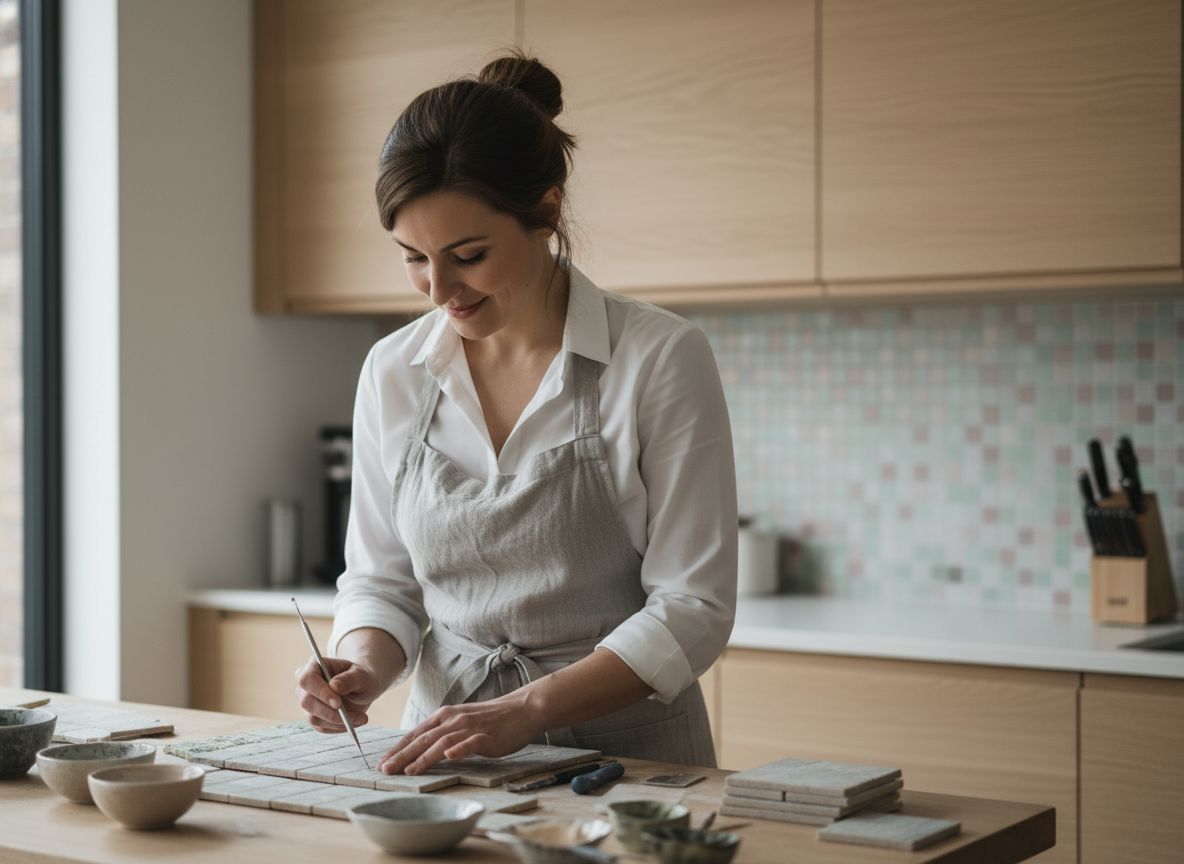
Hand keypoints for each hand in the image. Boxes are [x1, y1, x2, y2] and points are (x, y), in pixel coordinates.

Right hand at [295, 656, 381, 732]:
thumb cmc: (361, 677)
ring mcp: (307, 701)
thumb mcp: (363, 675)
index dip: (320, 692)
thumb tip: (334, 686)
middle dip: (331, 712)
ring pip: (314, 718)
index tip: (338, 704)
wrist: (362, 689)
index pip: (307, 680)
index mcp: (315, 665)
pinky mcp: (312, 716)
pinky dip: (340, 726)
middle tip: (356, 716)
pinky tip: (354, 721)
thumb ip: (350, 679)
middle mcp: (306, 684)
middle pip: (307, 702)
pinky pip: (321, 727)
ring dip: (339, 722)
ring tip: (361, 718)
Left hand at [378, 693, 542, 775]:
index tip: (382, 763)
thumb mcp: (460, 721)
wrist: (521, 709)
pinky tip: (450, 757)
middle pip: (423, 739)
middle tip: (385, 770)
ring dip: (424, 757)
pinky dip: (460, 749)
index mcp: (444, 716)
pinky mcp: (487, 736)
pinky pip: (471, 743)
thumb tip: (419, 747)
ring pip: (442, 743)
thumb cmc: (490, 719)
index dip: (398, 748)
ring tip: (408, 770)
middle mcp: (453, 720)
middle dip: (402, 755)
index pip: (415, 734)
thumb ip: (441, 732)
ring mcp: (470, 728)